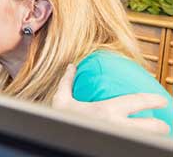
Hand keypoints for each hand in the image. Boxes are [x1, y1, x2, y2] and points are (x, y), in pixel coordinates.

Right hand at [52, 63, 169, 134]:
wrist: (54, 139)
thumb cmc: (60, 120)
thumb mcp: (60, 100)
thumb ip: (67, 82)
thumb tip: (71, 66)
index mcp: (105, 111)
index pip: (137, 101)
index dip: (153, 100)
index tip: (162, 101)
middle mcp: (116, 126)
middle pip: (150, 127)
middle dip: (161, 127)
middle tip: (163, 125)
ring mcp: (117, 139)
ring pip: (145, 140)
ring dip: (153, 138)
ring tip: (156, 136)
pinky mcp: (115, 148)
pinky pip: (134, 145)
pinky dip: (139, 144)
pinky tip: (142, 143)